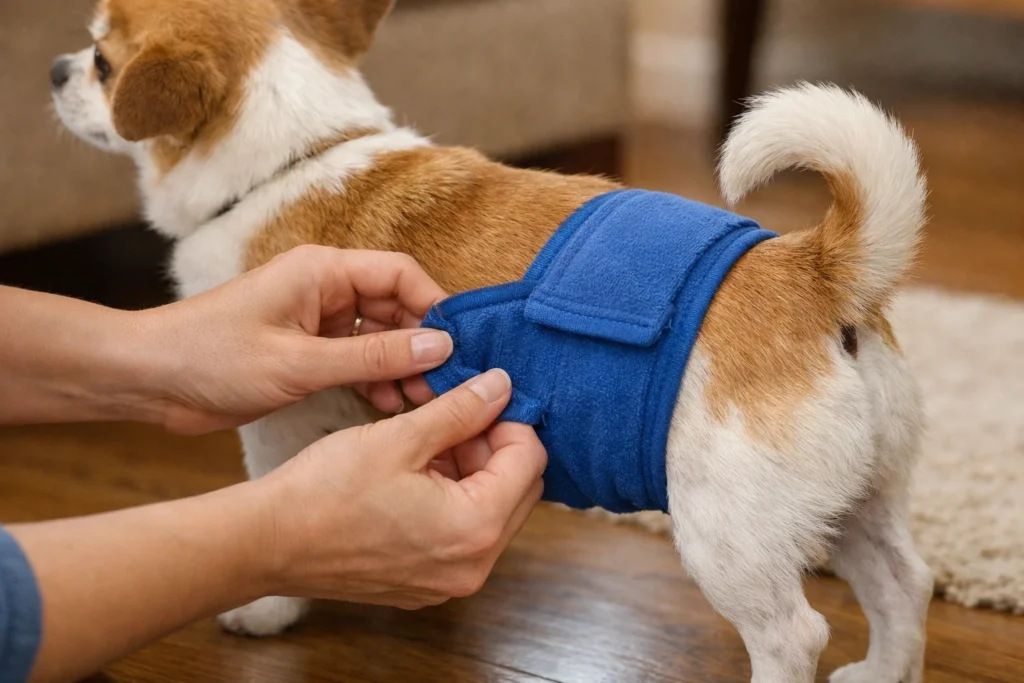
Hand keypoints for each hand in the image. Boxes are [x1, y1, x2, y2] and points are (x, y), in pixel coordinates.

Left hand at [137, 246, 451, 433]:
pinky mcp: (306, 349)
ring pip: (380, 336)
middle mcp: (325, 289)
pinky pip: (357, 358)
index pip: (400, 275)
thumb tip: (439, 347)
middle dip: (421, 345)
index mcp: (323, 271)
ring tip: (419, 401)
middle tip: (443, 386)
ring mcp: (316, 320)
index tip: (459, 348)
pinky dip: (375, 379)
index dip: (434, 308)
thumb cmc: (213, 357)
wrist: (149, 380)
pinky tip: (387, 405)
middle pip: (395, 307)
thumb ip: (372, 356)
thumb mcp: (299, 363)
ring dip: (401, 366)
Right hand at [255, 368, 546, 608]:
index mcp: (474, 528)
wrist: (268, 542)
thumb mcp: (400, 436)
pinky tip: (418, 468)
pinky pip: (461, 533)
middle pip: (517, 491)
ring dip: (473, 469)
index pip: (529, 461)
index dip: (512, 419)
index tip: (484, 395)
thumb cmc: (325, 492)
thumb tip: (500, 387)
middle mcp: (472, 566)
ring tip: (432, 435)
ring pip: (490, 511)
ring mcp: (448, 581)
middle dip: (495, 445)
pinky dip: (453, 497)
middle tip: (459, 411)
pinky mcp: (425, 583)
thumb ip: (461, 410)